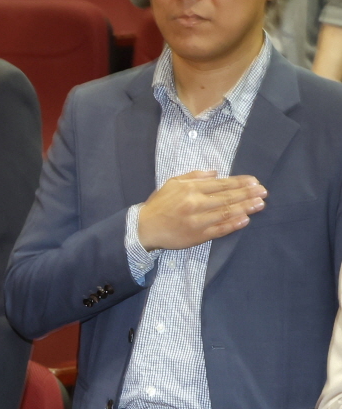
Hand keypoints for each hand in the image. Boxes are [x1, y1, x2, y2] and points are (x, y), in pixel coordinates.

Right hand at [137, 171, 264, 251]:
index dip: (240, 183)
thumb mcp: (172, 183)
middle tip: (263, 192)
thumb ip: (194, 176)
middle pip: (227, 198)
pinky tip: (245, 220)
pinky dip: (233, 225)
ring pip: (226, 213)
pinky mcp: (197, 236)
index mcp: (190, 189)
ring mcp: (198, 221)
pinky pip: (219, 230)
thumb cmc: (159, 205)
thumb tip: (216, 172)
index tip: (255, 181)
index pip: (221, 184)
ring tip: (260, 204)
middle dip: (248, 194)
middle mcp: (196, 203)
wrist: (144, 228)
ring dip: (245, 208)